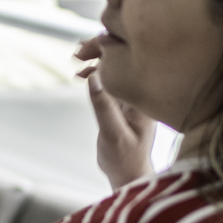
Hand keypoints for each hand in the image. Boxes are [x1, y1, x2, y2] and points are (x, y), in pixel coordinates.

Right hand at [75, 37, 156, 189]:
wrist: (129, 174)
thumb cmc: (125, 159)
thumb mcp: (112, 134)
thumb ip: (103, 106)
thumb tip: (94, 76)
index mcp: (145, 96)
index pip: (130, 59)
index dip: (107, 48)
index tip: (84, 51)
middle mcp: (143, 90)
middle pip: (124, 56)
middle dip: (100, 48)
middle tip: (76, 53)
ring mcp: (134, 92)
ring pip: (117, 64)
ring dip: (97, 58)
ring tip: (76, 59)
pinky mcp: (124, 98)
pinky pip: (112, 75)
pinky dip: (96, 70)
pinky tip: (82, 74)